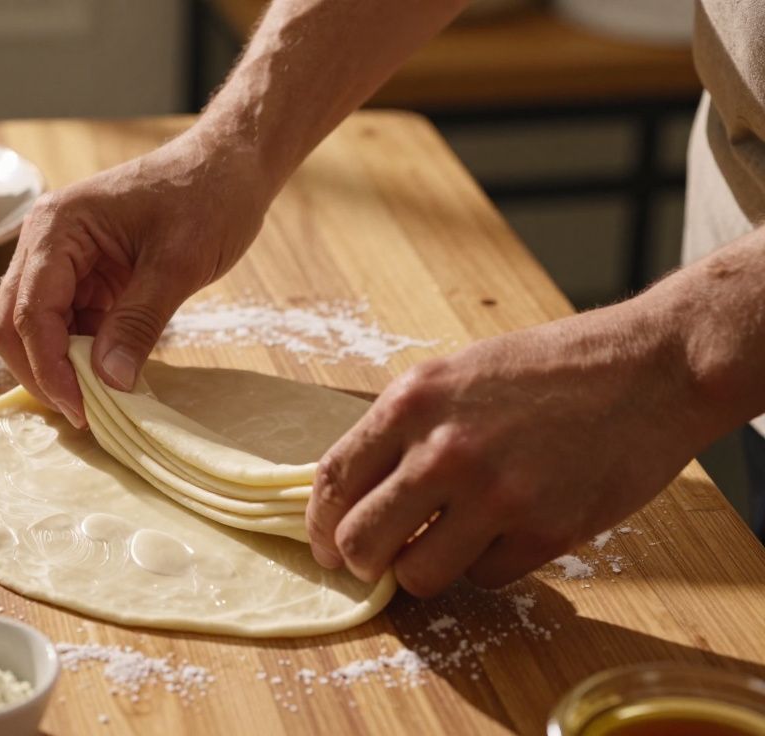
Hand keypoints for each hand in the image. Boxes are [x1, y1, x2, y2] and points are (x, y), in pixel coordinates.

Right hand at [0, 133, 269, 426]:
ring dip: (60, 367)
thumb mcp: (178, 263)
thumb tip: (108, 381)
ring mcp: (61, 259)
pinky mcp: (83, 276)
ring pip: (35, 329)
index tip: (82, 409)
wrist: (229, 166)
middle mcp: (44, 242)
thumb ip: (138, 322)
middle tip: (84, 413)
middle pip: (14, 323)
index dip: (49, 368)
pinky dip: (81, 355)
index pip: (31, 312)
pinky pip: (67, 325)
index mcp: (57, 227)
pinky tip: (111, 377)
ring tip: (99, 402)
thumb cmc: (208, 197)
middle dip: (42, 372)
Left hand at [305, 302, 716, 596]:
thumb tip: (353, 490)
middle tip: (374, 562)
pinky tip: (505, 531)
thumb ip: (401, 428)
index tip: (325, 544)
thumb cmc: (549, 368)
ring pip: (417, 575)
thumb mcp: (453, 375)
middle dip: (360, 561)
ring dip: (421, 571)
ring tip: (442, 547)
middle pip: (362, 541)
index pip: (333, 481)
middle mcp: (445, 450)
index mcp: (412, 402)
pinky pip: (484, 578)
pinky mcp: (545, 531)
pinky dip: (486, 565)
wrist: (648, 369)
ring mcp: (496, 494)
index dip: (320, 525)